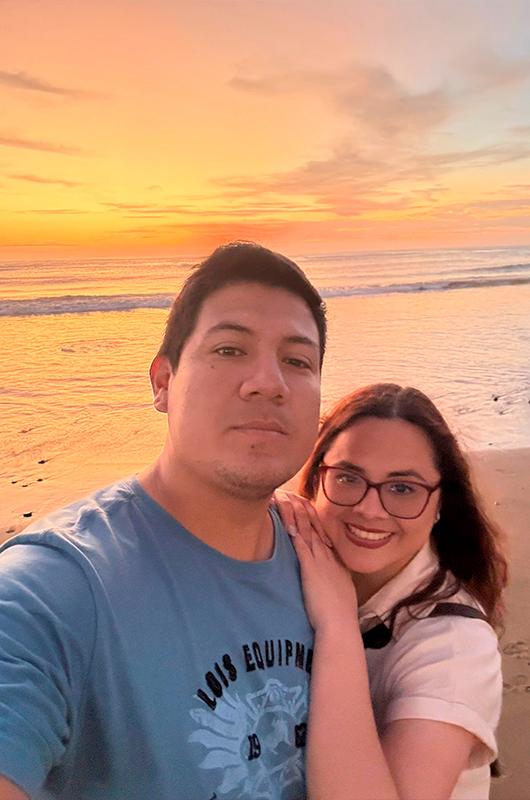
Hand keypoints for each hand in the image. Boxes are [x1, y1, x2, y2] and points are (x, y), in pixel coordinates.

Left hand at [274, 491, 358, 631]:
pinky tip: (286, 518)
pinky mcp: (309, 568)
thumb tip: (333, 590)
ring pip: (308, 532)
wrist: (339, 625)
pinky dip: (293, 529)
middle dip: (307, 514)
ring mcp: (320, 562)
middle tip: (299, 497)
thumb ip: (337, 589)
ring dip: (298, 515)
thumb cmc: (339, 619)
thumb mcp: (342, 598)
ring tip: (290, 499)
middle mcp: (330, 560)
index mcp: (338, 567)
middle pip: (317, 531)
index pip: (326, 541)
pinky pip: (300, 544)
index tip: (310, 514)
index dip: (317, 526)